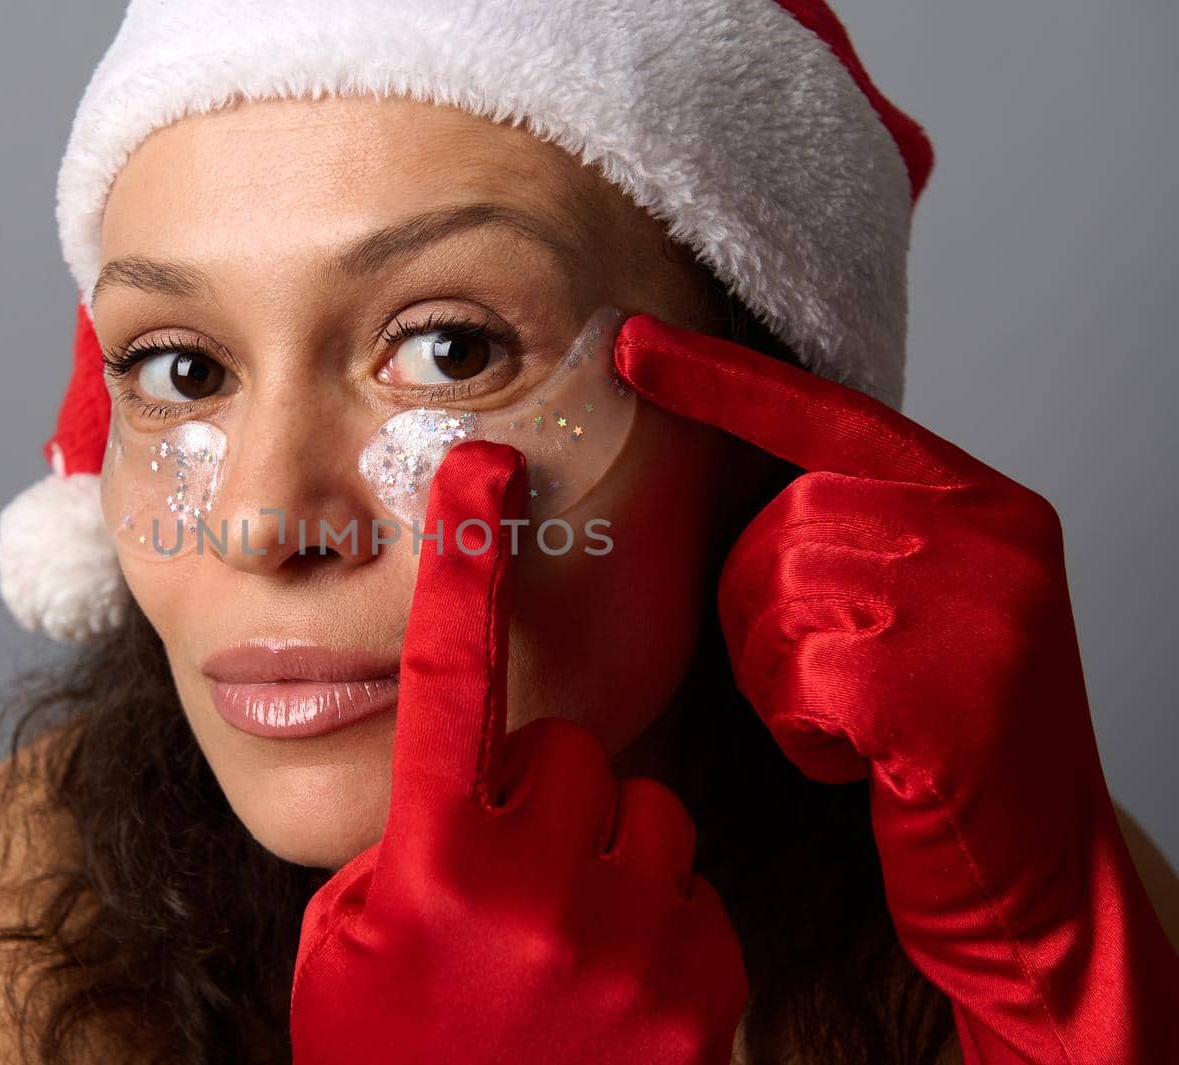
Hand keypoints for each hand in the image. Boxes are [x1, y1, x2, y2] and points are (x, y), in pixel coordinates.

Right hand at [289, 440, 747, 1064]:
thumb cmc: (386, 1052)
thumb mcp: (349, 932)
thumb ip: (405, 829)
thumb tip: (469, 763)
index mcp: (427, 860)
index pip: (445, 675)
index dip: (461, 561)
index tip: (482, 473)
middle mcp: (532, 890)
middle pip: (568, 745)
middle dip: (539, 794)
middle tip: (505, 880)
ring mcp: (627, 942)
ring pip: (647, 808)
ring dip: (607, 853)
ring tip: (562, 941)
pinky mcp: (702, 988)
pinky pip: (693, 891)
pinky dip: (657, 923)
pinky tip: (610, 989)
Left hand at [614, 313, 1178, 1064]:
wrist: (1040, 887)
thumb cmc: (955, 750)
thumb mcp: (931, 614)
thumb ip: (865, 537)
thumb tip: (748, 492)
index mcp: (986, 503)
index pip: (831, 414)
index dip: (722, 380)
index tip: (629, 342)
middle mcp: (996, 536)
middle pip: (784, 522)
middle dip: (764, 611)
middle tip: (829, 683)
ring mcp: (984, 609)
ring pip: (777, 597)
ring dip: (783, 678)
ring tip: (854, 723)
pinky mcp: (950, 692)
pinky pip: (797, 680)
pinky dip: (804, 732)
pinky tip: (865, 764)